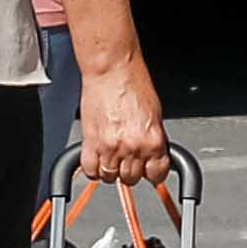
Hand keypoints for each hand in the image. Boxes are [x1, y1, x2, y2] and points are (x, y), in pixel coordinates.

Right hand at [77, 53, 168, 190]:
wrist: (112, 69)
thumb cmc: (133, 83)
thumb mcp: (155, 114)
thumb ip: (154, 138)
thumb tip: (153, 154)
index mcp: (153, 140)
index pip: (156, 174)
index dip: (153, 172)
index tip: (150, 170)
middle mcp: (132, 147)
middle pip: (132, 178)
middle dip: (131, 169)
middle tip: (129, 156)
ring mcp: (110, 147)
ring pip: (110, 177)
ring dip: (112, 169)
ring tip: (113, 154)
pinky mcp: (90, 142)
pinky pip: (90, 170)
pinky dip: (93, 167)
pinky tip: (98, 157)